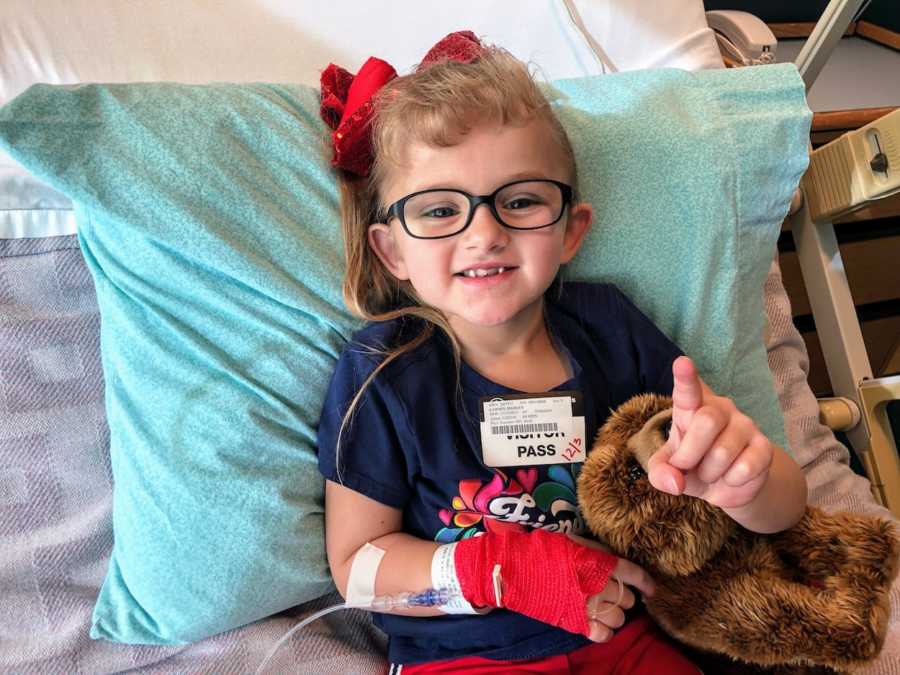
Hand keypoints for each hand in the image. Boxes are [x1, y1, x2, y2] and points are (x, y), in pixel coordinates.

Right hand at [453, 529, 632, 637]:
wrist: (515, 569)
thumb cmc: (542, 550)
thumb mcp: (574, 540)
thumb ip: (598, 551)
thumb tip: (616, 559)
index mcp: (600, 562)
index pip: (634, 574)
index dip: (646, 583)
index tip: (651, 588)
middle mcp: (599, 585)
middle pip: (627, 597)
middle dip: (623, 595)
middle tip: (612, 592)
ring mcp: (588, 606)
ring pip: (619, 618)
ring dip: (614, 614)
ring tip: (603, 608)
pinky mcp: (576, 622)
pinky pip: (604, 634)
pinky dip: (605, 632)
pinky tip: (598, 624)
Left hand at [647, 356, 773, 508]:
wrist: (725, 485)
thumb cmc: (690, 467)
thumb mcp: (667, 470)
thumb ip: (661, 474)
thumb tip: (675, 482)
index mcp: (690, 407)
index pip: (688, 389)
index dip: (686, 377)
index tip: (682, 363)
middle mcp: (719, 408)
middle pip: (707, 421)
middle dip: (690, 454)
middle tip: (686, 466)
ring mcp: (745, 425)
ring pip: (723, 451)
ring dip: (710, 472)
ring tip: (710, 472)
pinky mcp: (764, 447)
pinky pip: (744, 468)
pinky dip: (731, 481)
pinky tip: (732, 477)